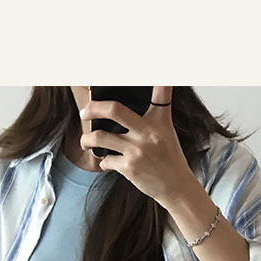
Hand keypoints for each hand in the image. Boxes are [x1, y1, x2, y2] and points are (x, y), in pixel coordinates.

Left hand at [79, 86, 183, 228]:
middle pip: (114, 110)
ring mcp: (137, 150)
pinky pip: (106, 160)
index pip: (161, 94)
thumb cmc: (169, 158)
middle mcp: (147, 133)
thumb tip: (132, 104)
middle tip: (84, 112)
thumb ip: (152, 115)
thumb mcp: (165, 132)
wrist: (176, 187)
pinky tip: (107, 162)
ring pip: (101, 137)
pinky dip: (103, 162)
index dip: (158, 81)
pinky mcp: (129, 167)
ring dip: (87, 140)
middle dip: (93, 109)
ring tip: (86, 142)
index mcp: (158, 121)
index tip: (146, 73)